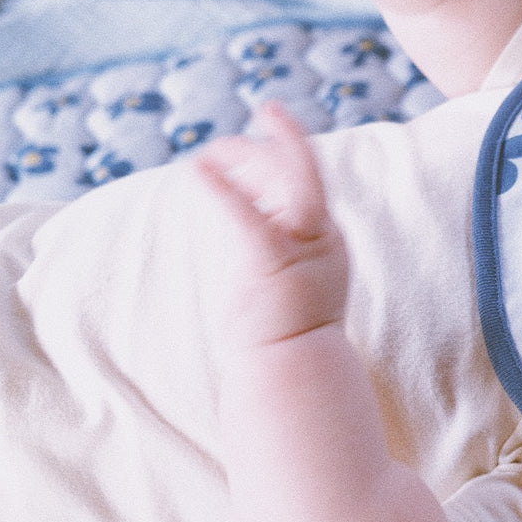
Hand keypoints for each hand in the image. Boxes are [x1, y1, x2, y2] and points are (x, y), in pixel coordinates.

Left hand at [196, 102, 347, 350]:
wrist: (295, 375)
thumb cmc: (283, 338)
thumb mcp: (285, 281)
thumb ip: (275, 250)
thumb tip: (247, 231)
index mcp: (325, 240)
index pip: (302, 184)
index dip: (269, 165)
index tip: (234, 161)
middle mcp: (324, 236)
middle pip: (297, 171)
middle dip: (262, 148)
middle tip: (219, 146)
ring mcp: (306, 247)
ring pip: (288, 177)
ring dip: (248, 154)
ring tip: (208, 151)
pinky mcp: (277, 261)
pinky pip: (248, 216)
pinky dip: (221, 190)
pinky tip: (196, 169)